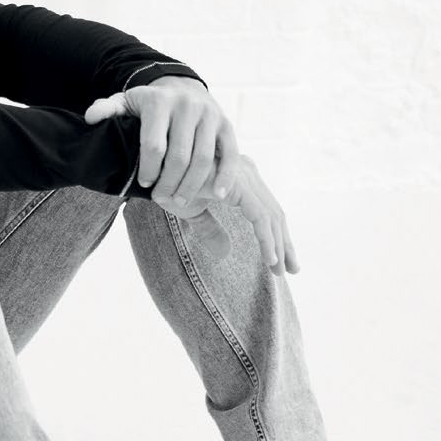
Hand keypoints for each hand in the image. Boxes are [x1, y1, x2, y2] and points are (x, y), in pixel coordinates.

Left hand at [84, 76, 239, 205]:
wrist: (183, 88)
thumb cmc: (149, 105)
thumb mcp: (125, 103)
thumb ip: (106, 110)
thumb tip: (92, 119)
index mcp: (159, 101)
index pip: (154, 145)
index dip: (148, 169)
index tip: (143, 183)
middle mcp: (187, 105)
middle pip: (179, 156)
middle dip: (169, 183)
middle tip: (161, 199)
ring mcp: (210, 115)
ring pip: (203, 159)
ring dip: (192, 186)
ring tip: (180, 201)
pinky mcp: (227, 125)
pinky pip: (230, 155)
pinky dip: (225, 177)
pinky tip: (217, 196)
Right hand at [154, 156, 300, 276]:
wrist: (149, 170)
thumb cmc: (166, 185)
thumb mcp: (192, 212)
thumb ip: (211, 229)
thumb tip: (224, 253)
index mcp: (238, 177)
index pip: (265, 210)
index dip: (276, 237)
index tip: (281, 262)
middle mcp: (246, 172)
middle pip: (274, 213)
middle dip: (284, 244)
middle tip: (291, 270)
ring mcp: (243, 177)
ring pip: (271, 217)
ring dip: (278, 245)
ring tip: (279, 270)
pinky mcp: (237, 186)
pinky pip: (260, 217)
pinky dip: (267, 239)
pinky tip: (270, 259)